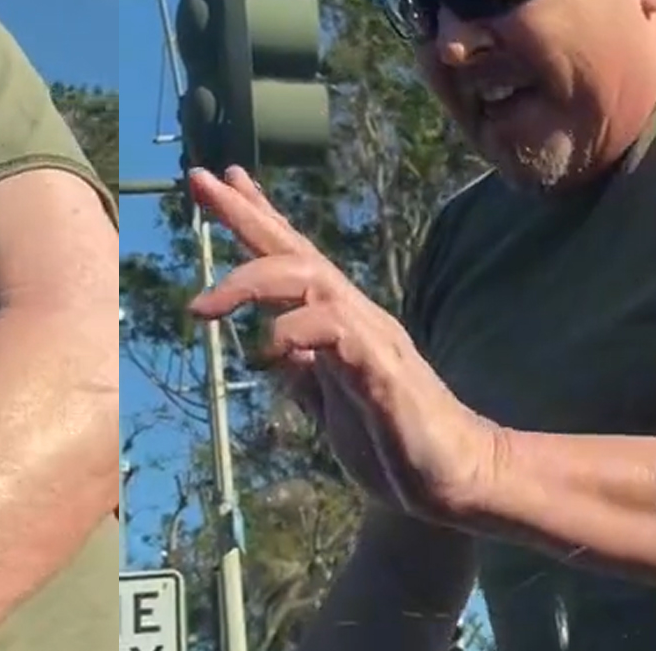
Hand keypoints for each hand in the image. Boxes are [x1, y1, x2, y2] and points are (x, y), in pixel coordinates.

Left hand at [186, 167, 497, 524]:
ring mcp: (370, 336)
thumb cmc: (394, 438)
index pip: (289, 258)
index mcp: (333, 321)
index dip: (256, 216)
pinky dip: (298, 331)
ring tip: (204, 305)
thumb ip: (305, 374)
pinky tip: (271, 344)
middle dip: (246, 213)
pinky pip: (337, 332)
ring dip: (252, 280)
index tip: (219, 180)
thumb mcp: (330, 403)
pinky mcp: (383, 369)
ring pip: (310, 279)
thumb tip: (276, 353)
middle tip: (201, 179)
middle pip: (293, 250)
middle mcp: (351, 314)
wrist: (454, 475)